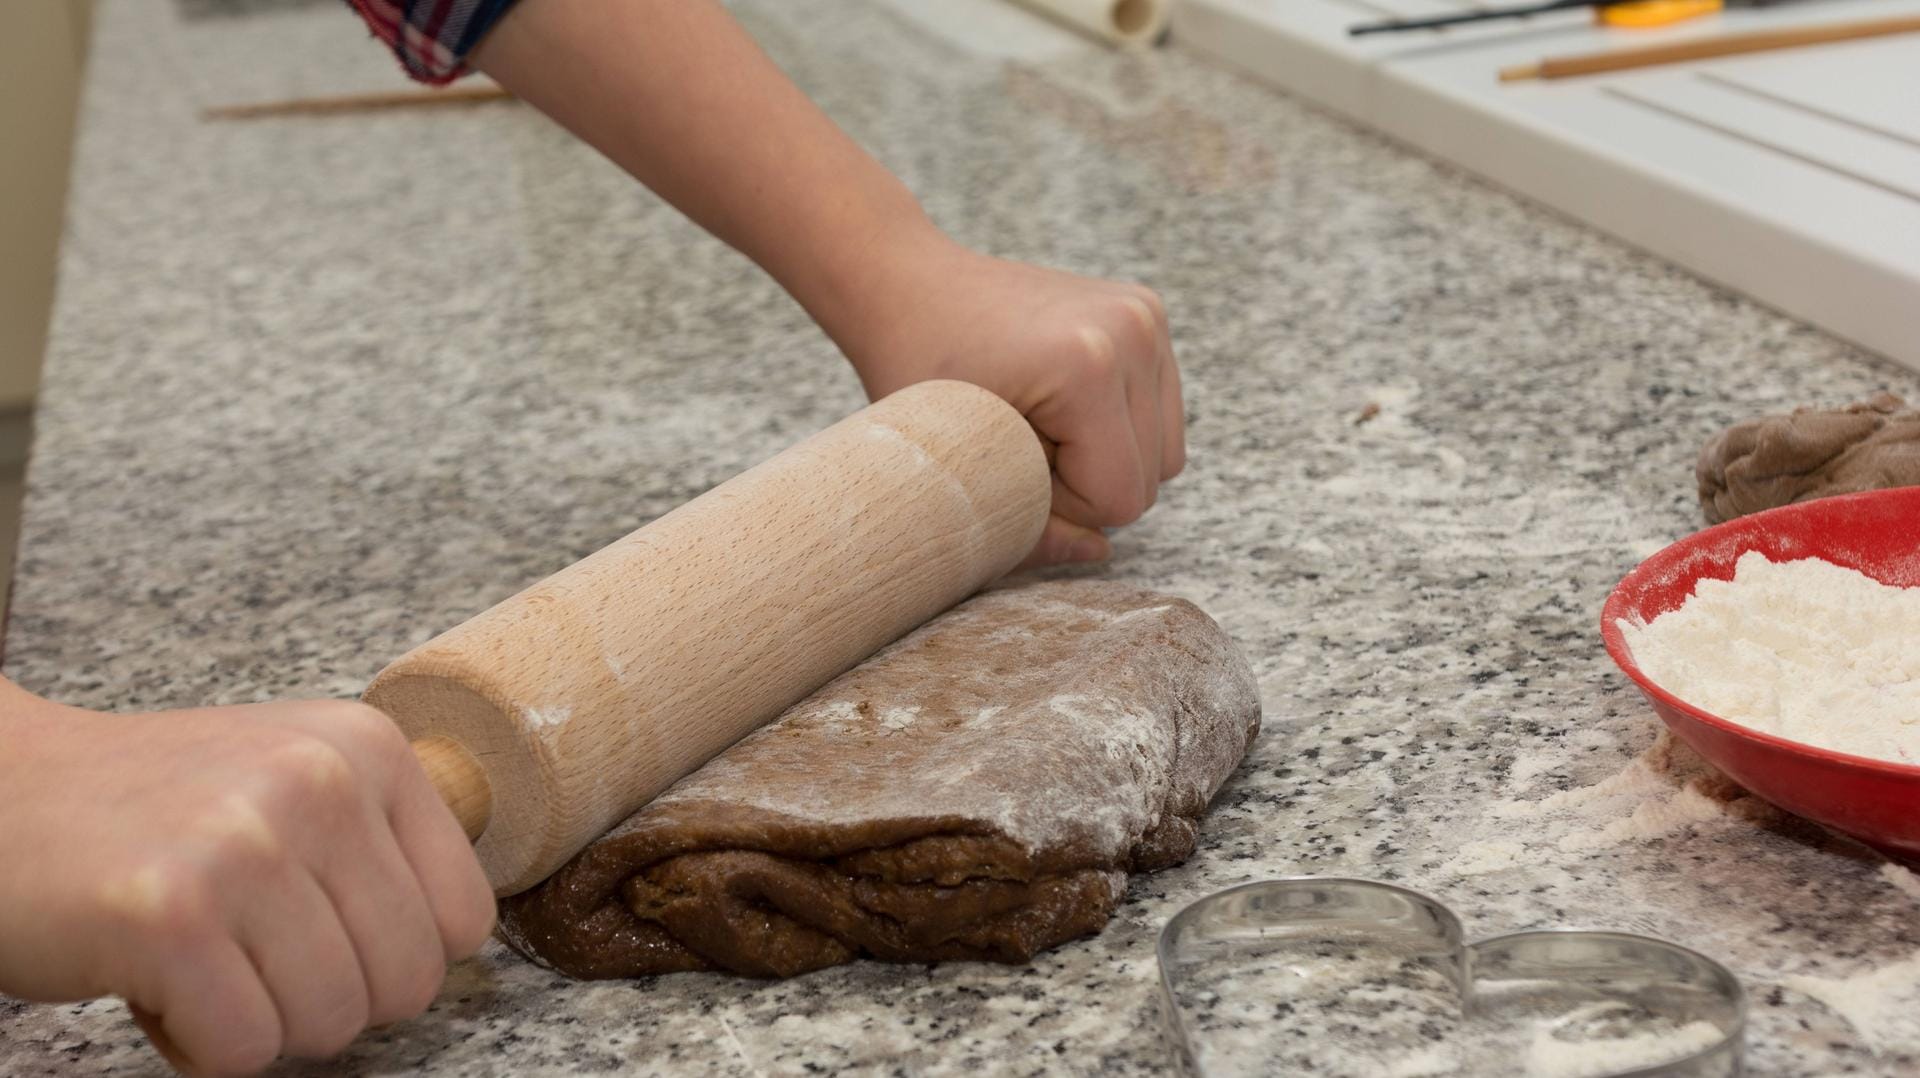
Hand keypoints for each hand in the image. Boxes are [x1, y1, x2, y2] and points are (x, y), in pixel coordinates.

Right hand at [0, 684, 494, 1075]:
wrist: (2, 791)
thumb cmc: (157, 806)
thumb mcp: (296, 777)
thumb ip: (383, 842)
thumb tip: (453, 940)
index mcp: (368, 748)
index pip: (466, 918)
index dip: (397, 956)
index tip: (329, 935)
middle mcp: (320, 782)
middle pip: (408, 982)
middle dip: (329, 996)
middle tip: (253, 953)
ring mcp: (246, 844)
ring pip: (333, 1022)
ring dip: (261, 1019)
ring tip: (202, 953)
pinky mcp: (170, 915)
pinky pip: (245, 1049)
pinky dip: (197, 1043)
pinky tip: (155, 977)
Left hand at [832, 235, 1185, 566]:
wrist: (910, 287)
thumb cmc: (918, 376)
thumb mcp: (961, 468)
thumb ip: (1029, 528)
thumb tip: (1099, 553)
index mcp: (1090, 366)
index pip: (1120, 498)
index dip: (1063, 508)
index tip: (1006, 466)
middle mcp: (1133, 330)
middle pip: (1152, 478)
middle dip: (1086, 484)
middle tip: (1017, 445)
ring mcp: (1145, 316)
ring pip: (1164, 452)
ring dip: (1105, 459)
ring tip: (1040, 424)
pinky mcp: (1148, 313)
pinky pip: (1161, 414)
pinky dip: (1117, 428)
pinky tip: (1063, 403)